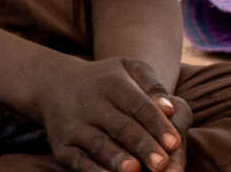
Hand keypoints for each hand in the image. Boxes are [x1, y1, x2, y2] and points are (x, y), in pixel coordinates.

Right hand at [34, 56, 184, 171]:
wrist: (56, 84)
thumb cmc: (106, 81)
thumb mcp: (128, 69)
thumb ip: (152, 85)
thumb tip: (170, 109)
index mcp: (113, 83)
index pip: (138, 104)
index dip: (156, 124)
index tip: (175, 143)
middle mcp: (92, 103)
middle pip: (121, 126)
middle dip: (142, 146)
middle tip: (162, 164)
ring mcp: (75, 126)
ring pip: (99, 144)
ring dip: (117, 159)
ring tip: (135, 171)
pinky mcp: (62, 146)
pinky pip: (78, 161)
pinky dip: (93, 171)